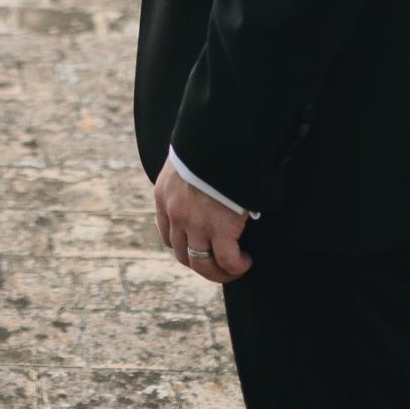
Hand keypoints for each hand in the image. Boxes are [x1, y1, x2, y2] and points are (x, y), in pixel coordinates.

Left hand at [153, 155, 251, 284]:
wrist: (222, 137)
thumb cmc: (209, 143)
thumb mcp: (186, 161)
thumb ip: (188, 181)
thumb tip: (200, 190)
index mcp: (164, 196)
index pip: (167, 235)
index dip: (184, 246)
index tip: (201, 247)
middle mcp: (175, 213)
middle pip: (183, 255)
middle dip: (202, 263)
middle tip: (220, 263)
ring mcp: (196, 223)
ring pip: (203, 264)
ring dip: (219, 271)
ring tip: (236, 267)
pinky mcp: (220, 229)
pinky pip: (227, 260)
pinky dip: (236, 266)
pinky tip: (245, 261)